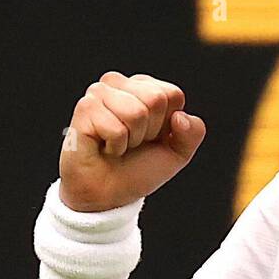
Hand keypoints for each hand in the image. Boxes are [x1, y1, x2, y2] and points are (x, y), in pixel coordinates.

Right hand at [58, 71, 206, 211]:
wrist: (108, 194)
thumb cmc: (137, 169)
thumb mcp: (178, 152)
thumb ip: (193, 132)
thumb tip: (180, 117)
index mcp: (144, 87)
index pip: (172, 94)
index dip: (167, 125)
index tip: (151, 137)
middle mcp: (121, 84)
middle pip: (156, 99)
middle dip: (150, 130)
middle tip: (133, 142)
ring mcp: (100, 93)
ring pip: (136, 112)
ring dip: (131, 139)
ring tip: (118, 143)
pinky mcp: (85, 108)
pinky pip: (116, 128)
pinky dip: (115, 146)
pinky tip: (104, 147)